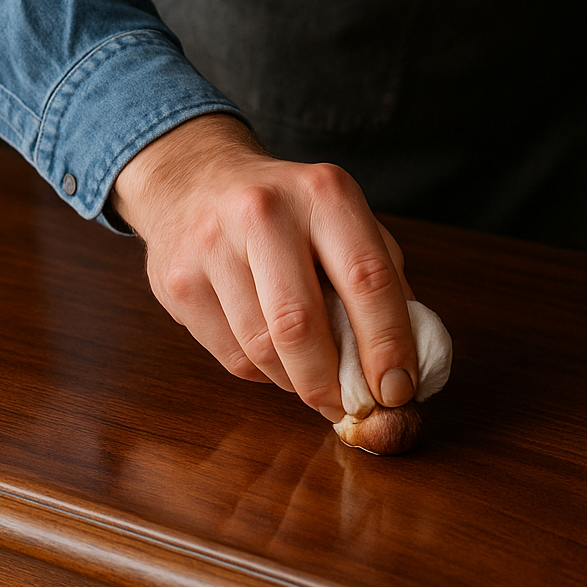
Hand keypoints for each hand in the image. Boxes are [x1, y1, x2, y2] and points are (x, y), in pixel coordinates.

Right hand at [112, 114, 417, 422]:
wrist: (196, 179)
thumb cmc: (291, 213)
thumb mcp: (346, 222)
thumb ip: (383, 281)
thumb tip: (409, 364)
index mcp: (324, 193)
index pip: (367, 279)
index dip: (388, 345)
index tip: (399, 390)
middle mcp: (265, 212)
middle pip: (302, 324)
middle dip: (332, 382)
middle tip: (352, 408)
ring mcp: (212, 245)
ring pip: (262, 349)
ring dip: (298, 382)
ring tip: (315, 381)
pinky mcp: (178, 281)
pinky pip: (231, 356)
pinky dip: (264, 374)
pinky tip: (275, 357)